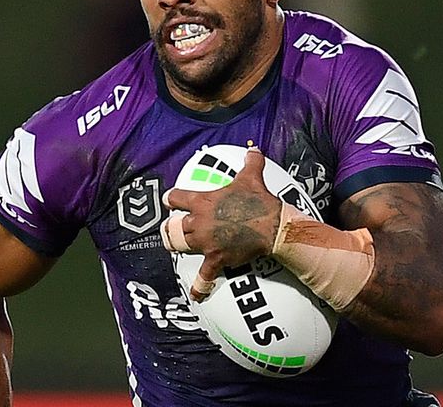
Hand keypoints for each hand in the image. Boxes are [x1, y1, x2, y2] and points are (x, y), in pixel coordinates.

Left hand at [162, 147, 281, 300]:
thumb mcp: (252, 177)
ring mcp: (206, 242)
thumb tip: (254, 148)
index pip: (175, 198)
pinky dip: (200, 286)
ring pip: (180, 246)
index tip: (169, 201)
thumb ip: (250, 161)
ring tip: (175, 247)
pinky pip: (204, 275)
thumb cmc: (260, 201)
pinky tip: (196, 295)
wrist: (273, 226)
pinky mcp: (216, 258)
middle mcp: (199, 222)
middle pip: (173, 226)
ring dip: (176, 246)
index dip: (170, 199)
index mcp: (203, 201)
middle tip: (170, 228)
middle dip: (169, 227)